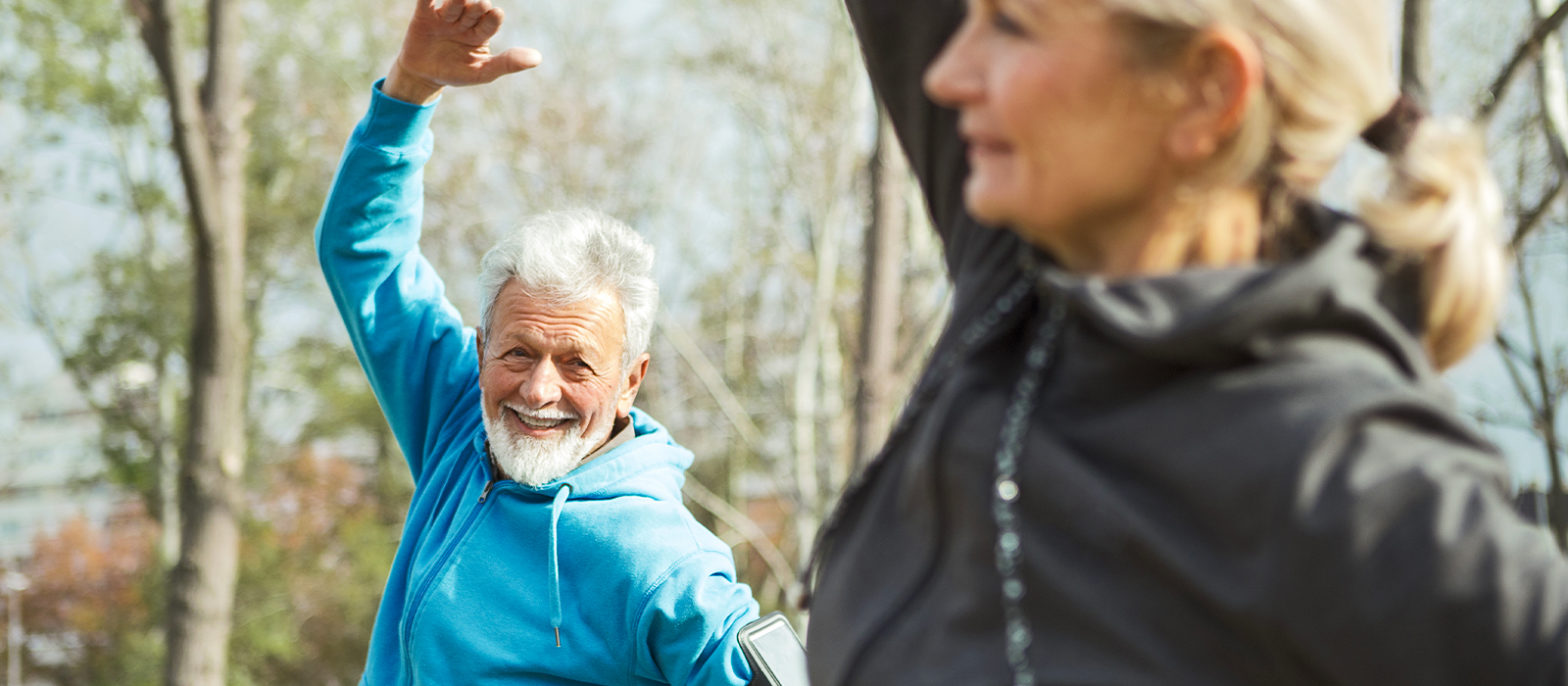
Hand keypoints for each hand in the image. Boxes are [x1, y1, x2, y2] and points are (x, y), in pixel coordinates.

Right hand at [383, 0, 541, 104]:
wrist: (425, 76)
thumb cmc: (457, 73)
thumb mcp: (482, 72)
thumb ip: (507, 63)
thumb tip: (538, 58)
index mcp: (481, 32)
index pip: (490, 23)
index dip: (492, 19)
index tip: (496, 13)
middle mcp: (465, 20)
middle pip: (473, 10)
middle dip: (476, 8)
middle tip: (481, 5)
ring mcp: (445, 16)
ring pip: (453, 5)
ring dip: (457, 1)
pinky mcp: (424, 15)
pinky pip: (426, 1)